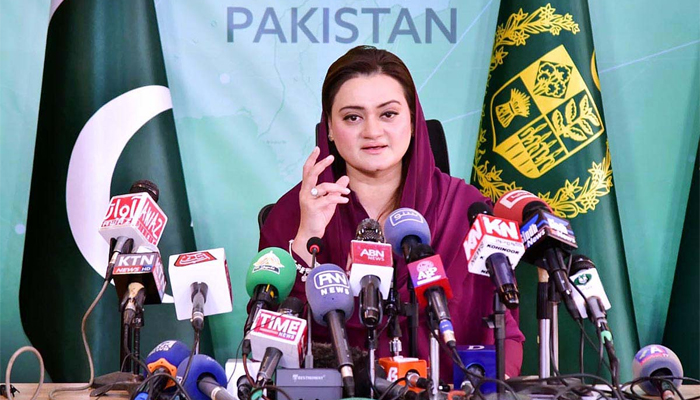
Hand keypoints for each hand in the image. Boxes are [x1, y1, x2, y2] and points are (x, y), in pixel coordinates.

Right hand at [293, 147, 349, 261]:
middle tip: (331, 158)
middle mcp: (305, 192)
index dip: (312, 159)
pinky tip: (344, 200)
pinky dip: (338, 198)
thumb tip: (345, 177)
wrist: (310, 234)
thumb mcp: (329, 202)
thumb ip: (335, 190)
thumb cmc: (318, 218)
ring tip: (346, 191)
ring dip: (338, 187)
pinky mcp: (312, 208)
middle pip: (311, 173)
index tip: (317, 149)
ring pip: (323, 187)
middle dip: (321, 164)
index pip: (307, 171)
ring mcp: (307, 200)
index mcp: (307, 189)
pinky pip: (328, 199)